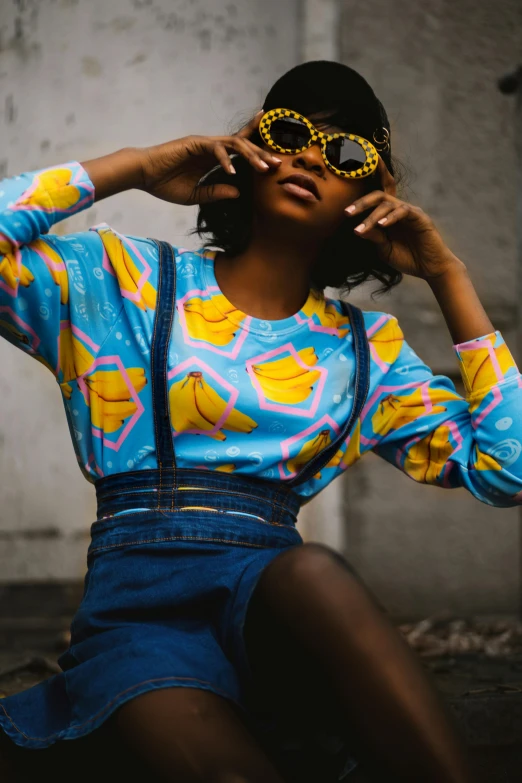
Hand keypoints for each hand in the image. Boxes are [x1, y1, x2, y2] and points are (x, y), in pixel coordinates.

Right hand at [138, 110, 280, 204]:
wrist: (143, 176)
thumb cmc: (165, 184)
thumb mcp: (196, 195)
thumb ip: (216, 192)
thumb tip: (238, 191)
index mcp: (213, 159)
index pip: (239, 151)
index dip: (257, 151)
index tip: (274, 158)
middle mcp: (211, 148)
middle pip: (243, 145)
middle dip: (261, 153)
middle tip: (277, 163)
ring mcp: (204, 143)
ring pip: (234, 143)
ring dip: (250, 154)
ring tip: (263, 167)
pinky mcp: (195, 143)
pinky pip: (215, 149)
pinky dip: (225, 160)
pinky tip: (232, 172)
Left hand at [344, 155, 461, 278]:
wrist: (430, 269)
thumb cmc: (408, 259)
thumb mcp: (384, 249)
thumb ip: (374, 237)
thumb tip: (357, 229)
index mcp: (389, 216)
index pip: (374, 202)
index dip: (360, 202)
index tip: (343, 212)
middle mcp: (398, 210)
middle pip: (378, 197)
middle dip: (361, 203)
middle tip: (347, 213)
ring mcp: (410, 212)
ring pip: (388, 204)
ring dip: (372, 216)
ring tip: (361, 229)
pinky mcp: (420, 217)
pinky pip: (404, 211)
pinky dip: (391, 217)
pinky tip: (382, 225)